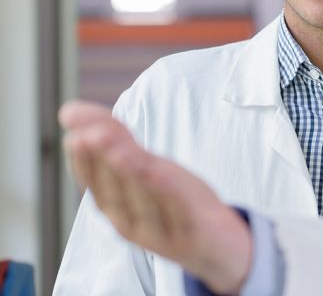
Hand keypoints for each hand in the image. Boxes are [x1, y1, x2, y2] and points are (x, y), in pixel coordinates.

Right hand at [59, 100, 252, 293]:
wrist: (216, 245)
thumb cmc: (174, 201)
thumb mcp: (146, 168)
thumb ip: (116, 141)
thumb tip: (72, 110)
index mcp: (115, 205)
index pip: (92, 181)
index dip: (83, 158)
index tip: (76, 134)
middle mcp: (130, 222)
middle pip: (115, 190)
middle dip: (105, 161)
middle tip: (94, 135)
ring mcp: (160, 233)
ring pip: (143, 202)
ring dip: (132, 175)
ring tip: (123, 151)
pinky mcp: (192, 237)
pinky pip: (179, 215)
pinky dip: (169, 195)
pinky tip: (162, 175)